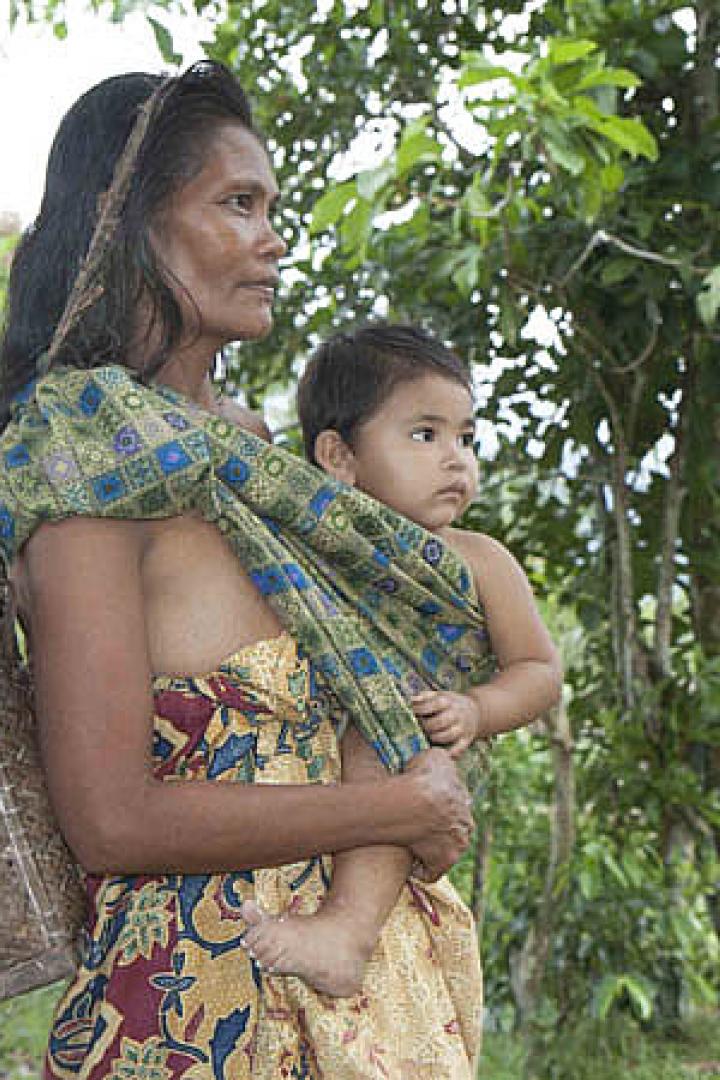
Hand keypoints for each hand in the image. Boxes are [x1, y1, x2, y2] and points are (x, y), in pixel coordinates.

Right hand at [403, 748, 473, 881]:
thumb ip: (441, 761)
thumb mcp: (436, 756)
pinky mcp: (440, 864)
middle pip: (454, 830)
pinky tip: (409, 864)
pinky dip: (421, 870)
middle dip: (441, 829)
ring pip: (446, 851)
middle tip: (419, 824)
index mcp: (464, 801)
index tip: (426, 806)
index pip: (456, 806)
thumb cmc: (423, 776)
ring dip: (432, 849)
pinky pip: (430, 872)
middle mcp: (465, 826)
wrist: (416, 802)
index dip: (440, 806)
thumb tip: (439, 763)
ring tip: (411, 844)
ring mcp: (456, 847)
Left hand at [412, 690, 479, 757]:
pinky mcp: (467, 739)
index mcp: (449, 702)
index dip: (421, 709)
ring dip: (435, 738)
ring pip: (447, 736)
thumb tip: (412, 700)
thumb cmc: (451, 704)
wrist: (476, 712)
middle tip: (422, 727)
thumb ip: (425, 696)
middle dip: (427, 726)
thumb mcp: (440, 695)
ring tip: (430, 736)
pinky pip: (459, 749)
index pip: (434, 704)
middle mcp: (457, 714)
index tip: (414, 711)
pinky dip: (451, 753)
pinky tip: (441, 752)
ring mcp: (463, 728)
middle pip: (439, 722)